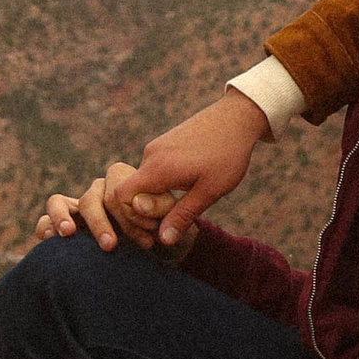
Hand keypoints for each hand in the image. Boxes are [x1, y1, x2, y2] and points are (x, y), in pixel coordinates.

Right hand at [32, 164, 174, 252]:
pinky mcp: (64, 223)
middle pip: (89, 198)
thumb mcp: (174, 217)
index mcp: (122, 180)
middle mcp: (97, 190)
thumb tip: (138, 203)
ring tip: (68, 233)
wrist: (163, 249)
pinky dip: (45, 226)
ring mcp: (77, 205)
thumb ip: (162, 207)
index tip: (146, 240)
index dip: (127, 215)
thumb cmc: (168, 230)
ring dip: (62, 216)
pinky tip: (48, 238)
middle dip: (99, 223)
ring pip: (58, 201)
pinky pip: (45, 219)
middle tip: (110, 246)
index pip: (115, 190)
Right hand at [122, 89, 270, 249]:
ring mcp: (155, 148)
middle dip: (146, 213)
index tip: (160, 224)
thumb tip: (163, 240)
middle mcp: (150, 156)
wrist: (238, 117)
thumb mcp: (209, 190)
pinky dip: (160, 187)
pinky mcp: (163, 145)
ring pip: (142, 184)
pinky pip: (151, 173)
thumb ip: (183, 215)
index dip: (132, 217)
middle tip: (174, 222)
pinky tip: (184, 190)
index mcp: (158, 168)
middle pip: (130, 193)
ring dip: (156, 201)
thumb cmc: (228, 154)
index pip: (121, 197)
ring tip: (184, 204)